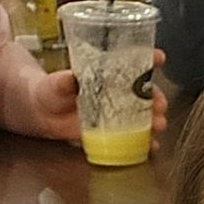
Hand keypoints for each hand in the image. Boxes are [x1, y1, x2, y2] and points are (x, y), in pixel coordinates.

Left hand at [28, 49, 171, 149]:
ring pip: (145, 114)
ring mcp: (119, 112)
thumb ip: (64, 81)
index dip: (149, 57)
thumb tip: (70, 78)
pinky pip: (135, 136)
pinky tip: (151, 145)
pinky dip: (146, 141)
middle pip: (146, 91)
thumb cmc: (53, 91)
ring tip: (158, 125)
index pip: (133, 61)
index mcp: (109, 72)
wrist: (44, 114)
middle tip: (159, 104)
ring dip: (156, 119)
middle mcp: (119, 91)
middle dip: (158, 97)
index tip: (159, 58)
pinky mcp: (115, 131)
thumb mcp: (57, 83)